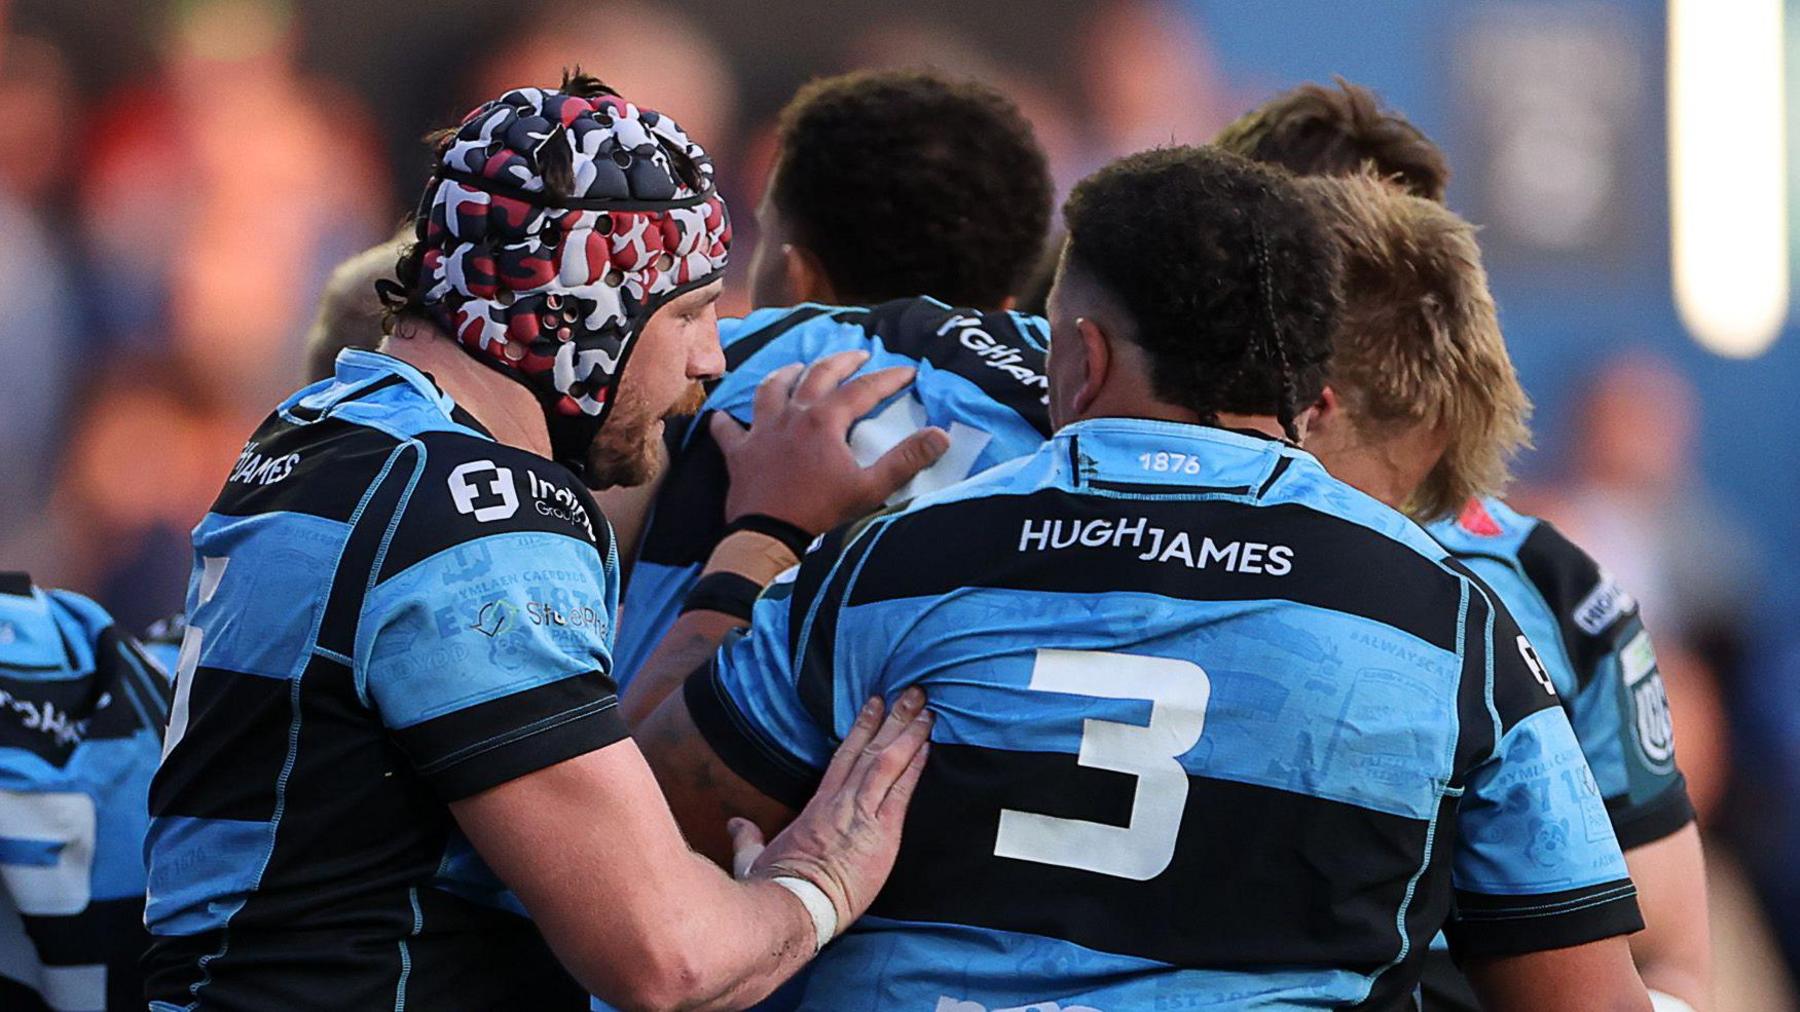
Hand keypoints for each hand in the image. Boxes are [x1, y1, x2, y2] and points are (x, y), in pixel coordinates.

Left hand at [711, 350, 949, 534]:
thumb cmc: (822, 515)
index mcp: (824, 421)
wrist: (769, 540)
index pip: (863, 389)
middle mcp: (791, 416)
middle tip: (857, 354)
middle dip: (840, 361)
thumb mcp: (871, 489)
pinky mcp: (739, 454)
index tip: (908, 371)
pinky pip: (727, 430)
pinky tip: (723, 415)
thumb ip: (906, 459)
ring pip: (771, 389)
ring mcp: (761, 432)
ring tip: (796, 367)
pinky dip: (727, 420)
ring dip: (786, 374)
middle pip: (816, 375)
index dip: (889, 378)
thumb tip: (940, 435)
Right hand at [729, 688, 931, 933]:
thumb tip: (736, 825)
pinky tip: (928, 745)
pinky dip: (915, 765)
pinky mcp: (881, 831)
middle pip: (871, 749)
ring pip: (888, 760)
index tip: (877, 703)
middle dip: (895, 718)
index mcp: (817, 806)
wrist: (793, 904)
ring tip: (927, 709)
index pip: (844, 756)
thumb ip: (748, 838)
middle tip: (914, 692)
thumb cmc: (775, 886)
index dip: (862, 727)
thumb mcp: (754, 857)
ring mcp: (862, 812)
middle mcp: (841, 801)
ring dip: (909, 732)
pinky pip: (902, 789)